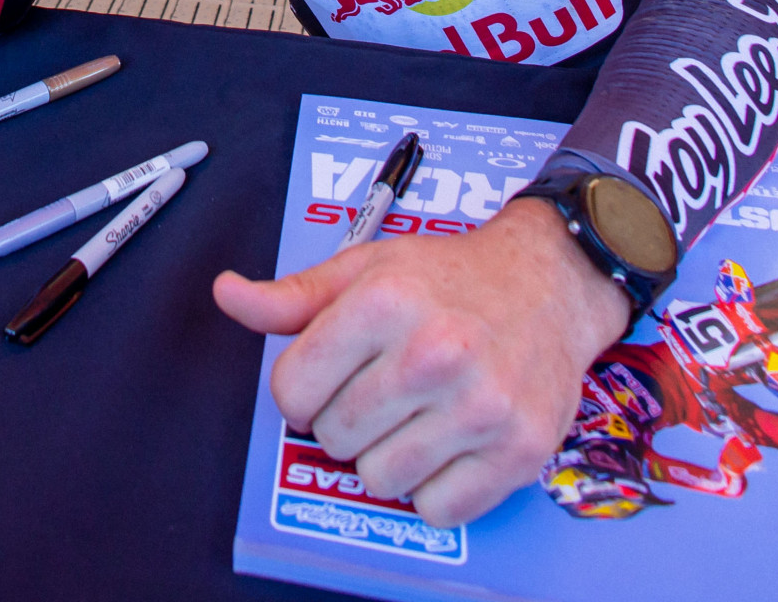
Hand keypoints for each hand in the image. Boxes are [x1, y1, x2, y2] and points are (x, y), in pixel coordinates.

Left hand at [214, 199, 632, 527]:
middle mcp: (433, 353)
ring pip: (380, 479)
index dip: (304, 389)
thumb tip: (228, 295)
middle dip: (349, 419)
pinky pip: (438, 509)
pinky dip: (436, 488)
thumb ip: (292, 297)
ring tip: (419, 414)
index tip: (334, 375)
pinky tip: (451, 443)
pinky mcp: (518, 450)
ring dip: (389, 456)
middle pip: (334, 437)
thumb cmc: (448, 280)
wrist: (549, 283)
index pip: (291, 391)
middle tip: (386, 389)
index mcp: (383, 303)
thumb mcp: (365, 269)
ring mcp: (480, 406)